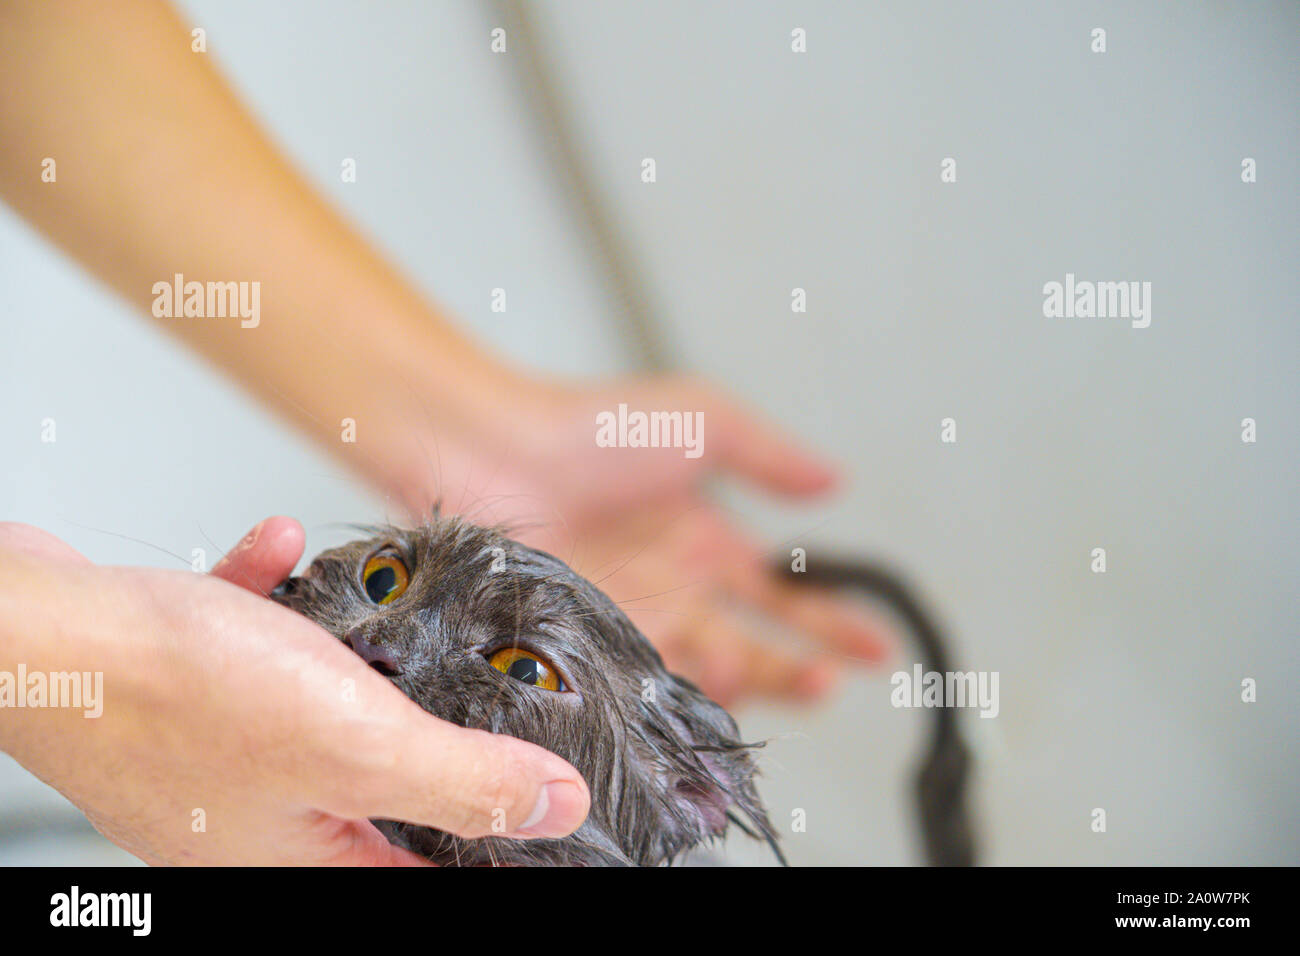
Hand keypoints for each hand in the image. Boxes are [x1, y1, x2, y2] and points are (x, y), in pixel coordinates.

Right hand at [0, 519, 589, 864]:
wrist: (33, 629)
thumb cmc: (169, 691)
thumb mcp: (356, 742)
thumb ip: (462, 781)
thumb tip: (551, 809)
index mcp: (302, 864)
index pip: (423, 876)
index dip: (488, 847)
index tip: (533, 807)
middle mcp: (253, 827)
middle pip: (372, 795)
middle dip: (418, 738)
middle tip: (464, 698)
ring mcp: (208, 764)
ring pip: (307, 717)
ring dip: (338, 660)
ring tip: (361, 618)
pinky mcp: (172, 704)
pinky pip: (245, 656)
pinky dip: (269, 607)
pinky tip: (276, 554)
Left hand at [377, 376, 890, 707]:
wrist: (490, 450)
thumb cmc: (589, 426)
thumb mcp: (702, 420)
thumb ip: (770, 456)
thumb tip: (836, 481)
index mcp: (702, 538)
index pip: (783, 593)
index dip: (832, 619)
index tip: (877, 645)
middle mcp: (672, 586)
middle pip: (753, 642)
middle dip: (800, 665)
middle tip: (831, 681)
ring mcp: (633, 617)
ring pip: (706, 670)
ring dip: (749, 682)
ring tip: (781, 682)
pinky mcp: (591, 643)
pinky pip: (647, 683)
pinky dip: (682, 695)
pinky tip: (709, 696)